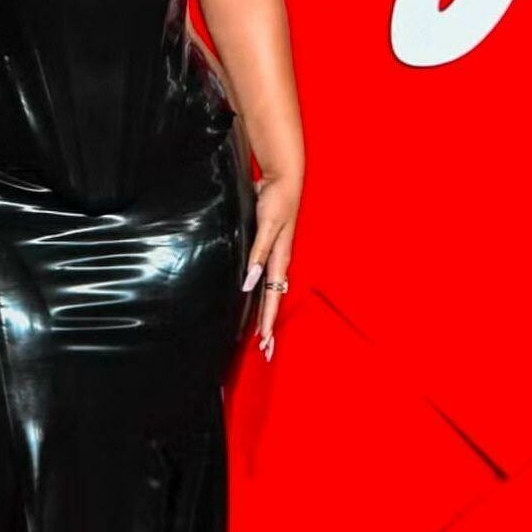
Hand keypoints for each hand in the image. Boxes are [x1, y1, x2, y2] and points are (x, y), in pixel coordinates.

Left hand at [241, 172, 299, 360]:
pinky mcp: (268, 248)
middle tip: (266, 350)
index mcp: (278, 260)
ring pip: (270, 292)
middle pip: (273, 300)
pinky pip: (266, 278)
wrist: (282, 181)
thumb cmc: (275, 201)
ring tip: (263, 334)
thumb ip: (258, 253)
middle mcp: (277, 262)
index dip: (267, 320)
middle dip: (269, 326)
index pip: (272, 297)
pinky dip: (262, 294)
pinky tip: (256, 299)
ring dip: (266, 313)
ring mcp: (274, 256)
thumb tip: (249, 282)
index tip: (264, 342)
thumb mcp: (266, 227)